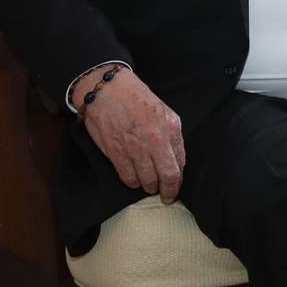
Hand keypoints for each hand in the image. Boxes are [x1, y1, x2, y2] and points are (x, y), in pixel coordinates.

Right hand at [80, 67, 185, 202]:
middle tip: (166, 196)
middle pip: (167, 176)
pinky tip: (134, 180)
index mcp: (171, 128)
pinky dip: (133, 182)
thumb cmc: (137, 99)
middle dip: (168, 191)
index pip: (180, 163)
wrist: (107, 90)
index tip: (176, 185)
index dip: (179, 179)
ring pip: (147, 180)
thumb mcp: (165, 112)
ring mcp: (135, 148)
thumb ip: (172, 136)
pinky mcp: (116, 153)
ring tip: (149, 186)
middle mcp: (155, 140)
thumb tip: (176, 160)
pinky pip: (128, 177)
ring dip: (149, 187)